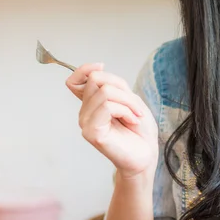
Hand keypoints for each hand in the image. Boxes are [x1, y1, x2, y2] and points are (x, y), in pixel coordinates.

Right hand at [65, 63, 158, 178]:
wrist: (146, 153)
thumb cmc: (139, 128)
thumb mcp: (129, 97)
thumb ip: (112, 84)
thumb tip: (97, 68)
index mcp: (92, 104)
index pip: (73, 81)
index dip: (84, 69)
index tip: (101, 66)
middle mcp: (85, 112)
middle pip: (96, 79)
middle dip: (122, 88)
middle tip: (135, 106)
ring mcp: (85, 123)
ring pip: (105, 92)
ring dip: (128, 101)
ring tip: (135, 115)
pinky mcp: (91, 132)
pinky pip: (108, 107)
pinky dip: (126, 110)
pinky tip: (132, 121)